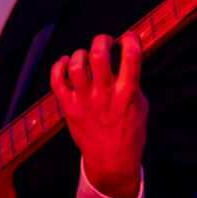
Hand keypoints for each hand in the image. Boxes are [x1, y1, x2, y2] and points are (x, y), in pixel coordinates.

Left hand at [50, 31, 147, 197]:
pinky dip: (59, 66)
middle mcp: (104, 94)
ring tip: (86, 55)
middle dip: (102, 41)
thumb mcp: (140, 106)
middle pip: (99, 56)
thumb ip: (132, 82)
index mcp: (127, 93)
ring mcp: (84, 101)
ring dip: (81, 53)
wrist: (111, 159)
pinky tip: (67, 62)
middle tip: (104, 42)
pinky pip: (56, 80)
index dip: (129, 40)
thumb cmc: (129, 131)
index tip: (127, 38)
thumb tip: (125, 59)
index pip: (131, 57)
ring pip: (76, 66)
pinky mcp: (68, 107)